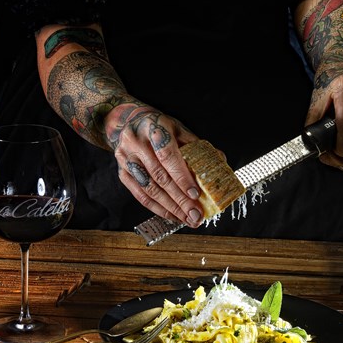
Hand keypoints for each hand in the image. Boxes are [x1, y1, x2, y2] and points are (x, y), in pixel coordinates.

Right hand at [108, 106, 203, 226]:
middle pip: (159, 176)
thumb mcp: (178, 130)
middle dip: (179, 200)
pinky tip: (172, 215)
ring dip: (170, 208)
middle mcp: (136, 143)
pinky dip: (157, 208)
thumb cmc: (160, 128)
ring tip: (187, 219)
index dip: (182, 177)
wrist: (128, 123)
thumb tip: (220, 161)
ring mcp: (126, 159)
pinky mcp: (122, 173)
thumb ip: (196, 146)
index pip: (168, 156)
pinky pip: (140, 195)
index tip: (195, 194)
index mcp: (154, 127)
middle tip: (195, 215)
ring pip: (149, 189)